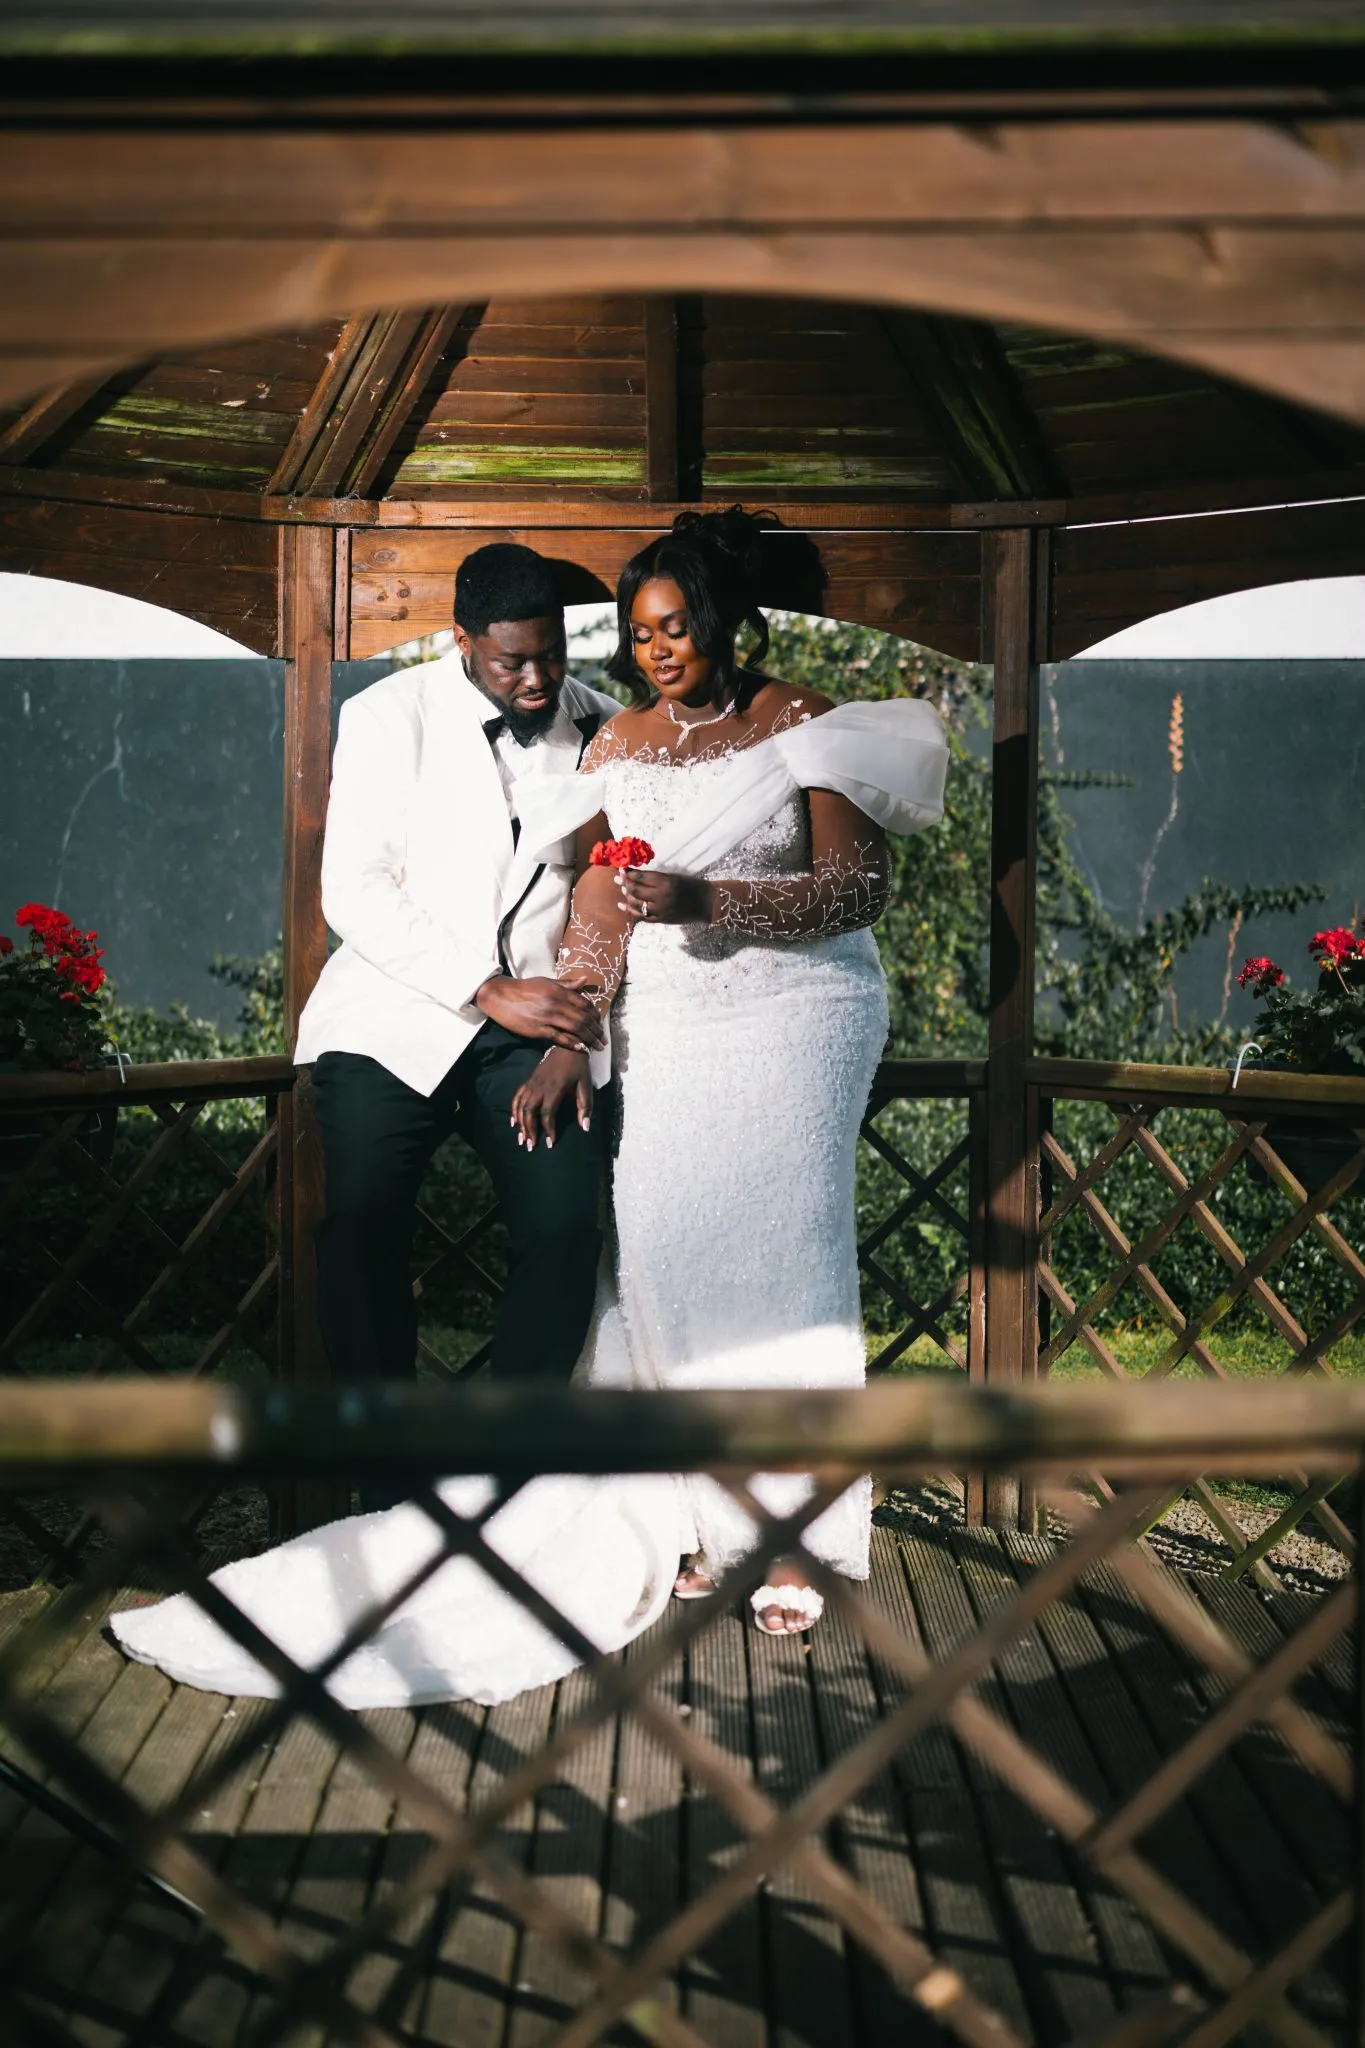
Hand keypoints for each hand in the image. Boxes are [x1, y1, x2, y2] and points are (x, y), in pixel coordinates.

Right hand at [475, 974, 604, 1050]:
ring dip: (589, 1039)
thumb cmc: (525, 988)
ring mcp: (547, 1017)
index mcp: (559, 991)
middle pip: (583, 1018)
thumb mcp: (547, 982)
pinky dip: (572, 1043)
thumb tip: (586, 980)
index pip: (584, 1004)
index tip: (601, 1024)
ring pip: (575, 1029)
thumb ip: (567, 983)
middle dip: (596, 1030)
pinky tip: (581, 1048)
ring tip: (597, 1047)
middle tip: (603, 1040)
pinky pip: (559, 1038)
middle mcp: (556, 1004)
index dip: (596, 1015)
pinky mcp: (538, 1030)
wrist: (501, 997)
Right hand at [510, 1048, 592, 1150]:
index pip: (547, 1113)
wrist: (567, 1046)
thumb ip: (585, 1106)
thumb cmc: (578, 1067)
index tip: (550, 1143)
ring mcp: (532, 1083)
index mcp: (555, 1089)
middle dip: (529, 1130)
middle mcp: (540, 1087)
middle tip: (530, 1146)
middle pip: (529, 1112)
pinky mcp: (528, 1081)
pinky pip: (517, 1097)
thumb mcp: (586, 1085)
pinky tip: (514, 1122)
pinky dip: (514, 1110)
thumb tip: (585, 1127)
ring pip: (521, 1106)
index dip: (548, 1130)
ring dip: (520, 1123)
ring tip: (522, 1139)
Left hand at [617, 868, 715, 925]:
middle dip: (624, 883)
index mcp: (666, 882)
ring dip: (627, 896)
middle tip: (617, 879)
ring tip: (623, 890)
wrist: (706, 903)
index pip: (641, 877)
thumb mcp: (674, 876)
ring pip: (637, 904)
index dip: (629, 873)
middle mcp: (662, 896)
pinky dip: (631, 911)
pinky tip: (623, 906)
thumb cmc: (691, 886)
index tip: (621, 869)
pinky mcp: (662, 920)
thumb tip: (636, 875)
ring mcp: (661, 910)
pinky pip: (642, 917)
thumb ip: (656, 878)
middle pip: (636, 890)